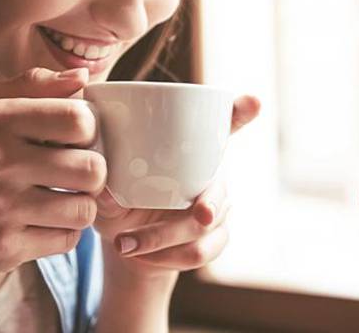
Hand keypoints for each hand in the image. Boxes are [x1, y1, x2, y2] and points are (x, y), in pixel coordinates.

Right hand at [0, 68, 104, 275]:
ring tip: (62, 200)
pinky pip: (67, 240)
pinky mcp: (3, 247)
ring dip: (80, 207)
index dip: (89, 132)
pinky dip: (64, 233)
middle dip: (93, 175)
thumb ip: (36, 84)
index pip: (78, 119)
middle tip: (75, 176)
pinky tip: (44, 224)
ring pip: (84, 209)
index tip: (77, 141)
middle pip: (92, 169)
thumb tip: (82, 77)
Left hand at [94, 95, 259, 280]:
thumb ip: (105, 187)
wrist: (127, 243)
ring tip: (124, 245)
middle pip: (219, 186)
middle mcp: (209, 175)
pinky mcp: (213, 240)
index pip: (224, 125)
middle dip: (212, 202)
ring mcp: (216, 209)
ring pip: (206, 226)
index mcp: (190, 150)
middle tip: (200, 213)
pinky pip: (202, 252)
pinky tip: (139, 257)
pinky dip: (167, 258)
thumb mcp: (105, 188)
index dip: (242, 111)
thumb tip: (105, 190)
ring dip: (163, 238)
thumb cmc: (119, 200)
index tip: (254, 100)